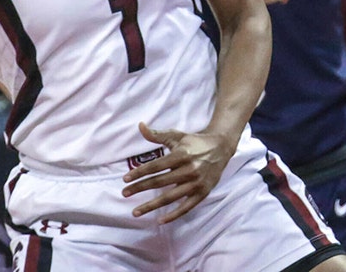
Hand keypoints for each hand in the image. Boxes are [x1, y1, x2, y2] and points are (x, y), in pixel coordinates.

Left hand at [121, 122, 238, 223]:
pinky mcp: (202, 193)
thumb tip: (140, 126)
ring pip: (170, 197)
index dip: (139, 173)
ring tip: (136, 211)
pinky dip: (173, 215)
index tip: (125, 179)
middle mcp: (189, 170)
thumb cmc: (194, 142)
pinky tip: (160, 220)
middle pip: (160, 181)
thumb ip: (157, 134)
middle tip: (124, 193)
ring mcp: (196, 184)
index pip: (156, 166)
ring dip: (151, 205)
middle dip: (140, 188)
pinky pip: (186, 208)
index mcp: (181, 155)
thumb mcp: (176, 136)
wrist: (221, 148)